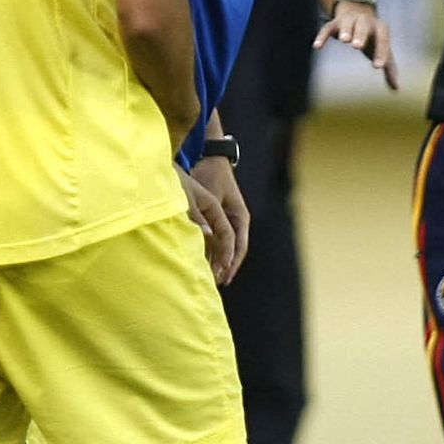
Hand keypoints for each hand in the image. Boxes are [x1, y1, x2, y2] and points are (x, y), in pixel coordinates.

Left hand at [175, 163, 236, 283]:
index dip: (231, 262)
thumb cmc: (212, 176)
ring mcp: (228, 221)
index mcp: (241, 217)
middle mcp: (237, 222)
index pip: (239, 246)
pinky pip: (216, 241)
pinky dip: (211, 252)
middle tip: (215, 283)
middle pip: (233, 251)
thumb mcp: (211, 198)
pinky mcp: (217, 220)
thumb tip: (205, 238)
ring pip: (225, 247)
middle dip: (225, 267)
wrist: (210, 159)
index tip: (223, 276)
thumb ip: (208, 219)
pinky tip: (202, 263)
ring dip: (218, 262)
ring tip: (208, 278)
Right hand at [313, 1, 399, 88]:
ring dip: (346, 31)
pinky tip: (317, 47)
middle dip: (360, 35)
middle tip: (357, 46)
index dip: (381, 52)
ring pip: (347, 23)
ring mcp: (349, 20)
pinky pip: (328, 28)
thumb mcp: (382, 48)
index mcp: (380, 28)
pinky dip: (322, 36)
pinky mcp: (334, 23)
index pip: (382, 39)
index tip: (377, 67)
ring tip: (344, 40)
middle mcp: (365, 21)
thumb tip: (396, 88)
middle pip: (364, 26)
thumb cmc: (373, 36)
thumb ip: (389, 67)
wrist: (358, 10)